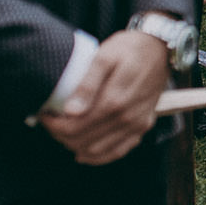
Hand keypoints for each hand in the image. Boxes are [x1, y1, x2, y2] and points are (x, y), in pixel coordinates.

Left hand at [40, 29, 169, 165]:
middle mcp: (127, 117)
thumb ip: (87, 83)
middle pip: (83, 141)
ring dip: (75, 146)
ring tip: (63, 132)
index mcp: (115, 100)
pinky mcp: (143, 126)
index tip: (44, 115)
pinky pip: (118, 151)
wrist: (160, 48)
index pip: (75, 126)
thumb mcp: (104, 56)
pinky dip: (98, 156)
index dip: (54, 126)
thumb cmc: (129, 49)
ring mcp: (137, 124)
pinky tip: (84, 151)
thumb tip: (71, 111)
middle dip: (61, 136)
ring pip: (98, 150)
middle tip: (51, 123)